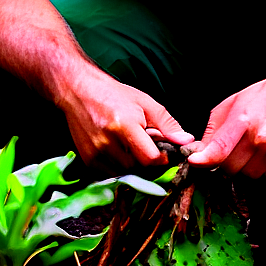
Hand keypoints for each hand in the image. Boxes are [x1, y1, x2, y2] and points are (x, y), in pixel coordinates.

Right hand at [60, 71, 193, 172]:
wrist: (78, 91)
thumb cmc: (114, 94)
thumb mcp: (144, 102)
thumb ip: (167, 123)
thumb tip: (186, 141)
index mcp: (125, 125)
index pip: (150, 159)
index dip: (162, 159)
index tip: (164, 153)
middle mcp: (108, 142)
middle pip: (138, 169)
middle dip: (147, 162)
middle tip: (146, 147)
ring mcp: (95, 153)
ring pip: (124, 174)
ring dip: (133, 166)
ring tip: (131, 147)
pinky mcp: (87, 160)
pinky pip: (110, 174)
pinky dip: (118, 167)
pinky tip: (119, 151)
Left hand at [186, 67, 265, 177]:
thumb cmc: (265, 95)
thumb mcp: (234, 102)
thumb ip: (215, 128)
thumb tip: (200, 151)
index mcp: (243, 120)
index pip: (219, 150)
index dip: (203, 160)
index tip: (194, 162)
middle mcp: (260, 138)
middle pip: (230, 169)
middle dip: (227, 162)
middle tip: (234, 149)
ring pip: (249, 176)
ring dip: (247, 166)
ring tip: (255, 145)